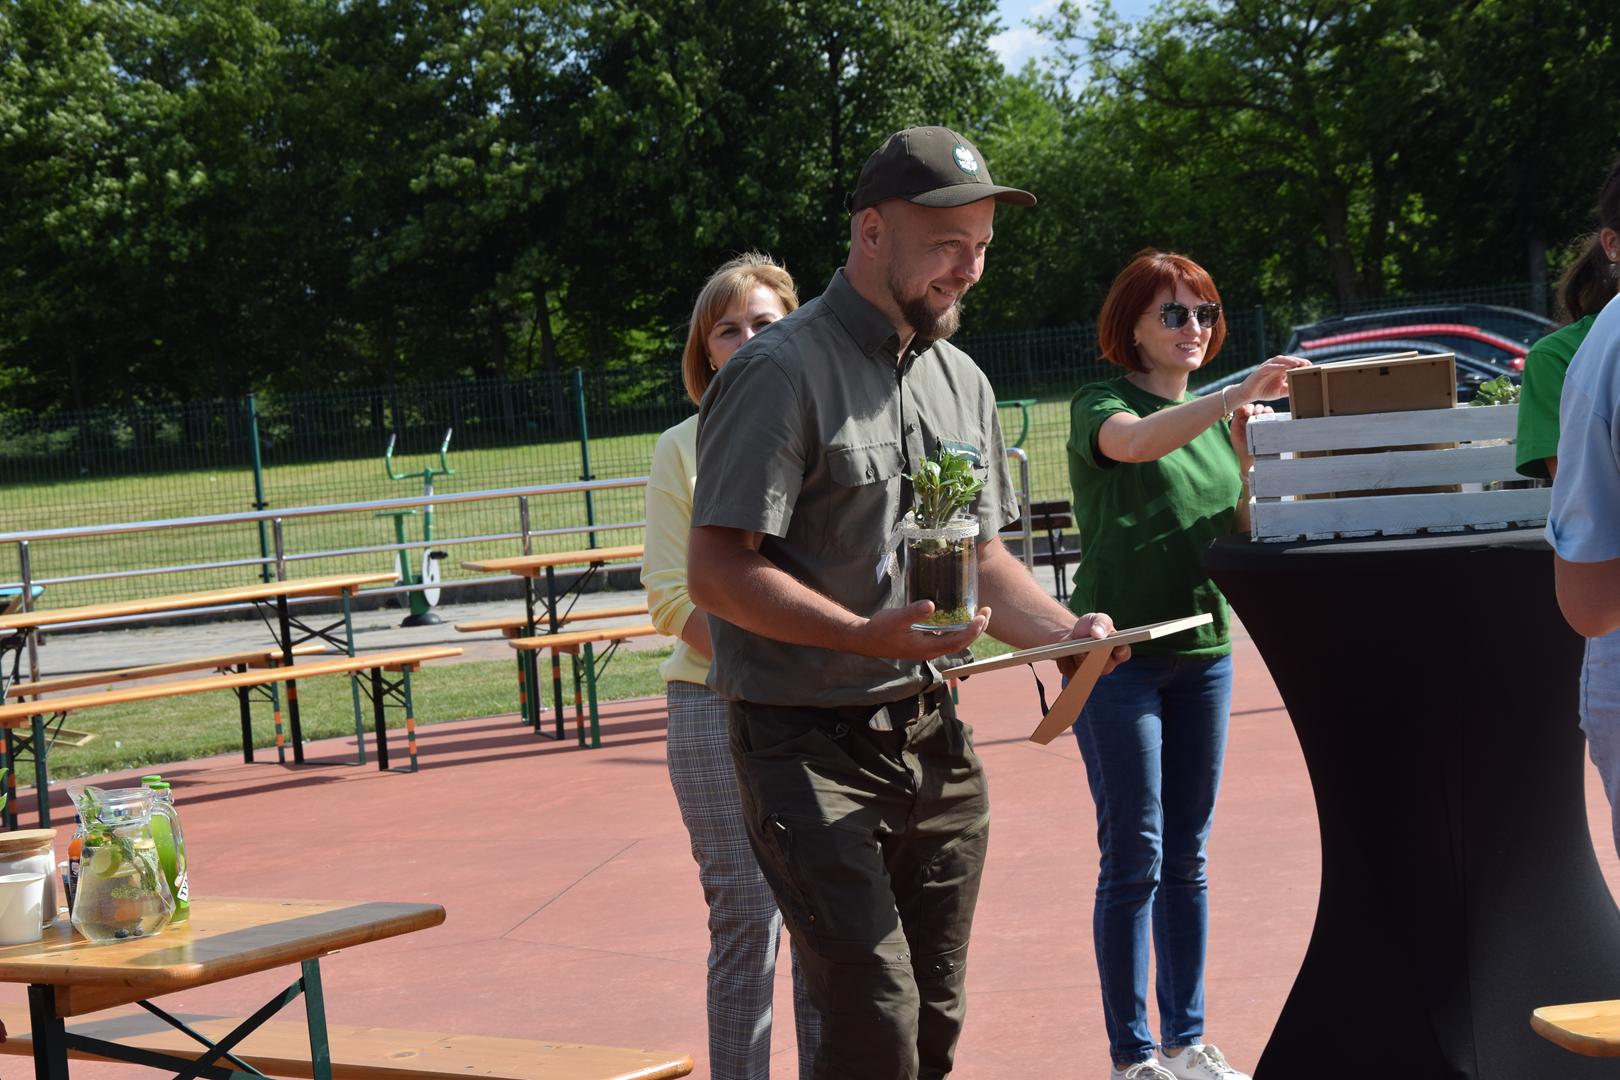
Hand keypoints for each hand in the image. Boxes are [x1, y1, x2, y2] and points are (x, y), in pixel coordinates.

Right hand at [858, 602, 989, 660]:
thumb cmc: (880, 629)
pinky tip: (957, 615)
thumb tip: (931, 605)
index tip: (981, 617)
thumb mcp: (896, 619)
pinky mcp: (923, 641)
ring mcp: (927, 646)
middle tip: (987, 611)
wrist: (865, 639)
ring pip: (954, 639)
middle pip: (961, 642)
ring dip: (968, 628)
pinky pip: (946, 636)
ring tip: (978, 614)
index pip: (957, 642)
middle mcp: (930, 650)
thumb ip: (913, 612)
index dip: (972, 631)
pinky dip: (956, 626)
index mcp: (927, 648)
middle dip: (976, 629)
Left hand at [1054, 611, 1130, 677]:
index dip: (1121, 652)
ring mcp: (1092, 673)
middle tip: (1088, 646)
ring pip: (1086, 668)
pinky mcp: (1077, 676)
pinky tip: (1065, 653)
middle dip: (1094, 654)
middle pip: (1104, 665)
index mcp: (1118, 650)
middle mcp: (1108, 665)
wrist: (1072, 636)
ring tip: (1074, 648)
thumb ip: (1101, 623)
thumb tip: (1098, 634)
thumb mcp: (1096, 619)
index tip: (1116, 648)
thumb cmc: (1089, 627)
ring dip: (1078, 656)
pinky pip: (1070, 671)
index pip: (1124, 654)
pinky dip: (1066, 660)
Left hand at [1229, 400, 1275, 461]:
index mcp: (1243, 421)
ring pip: (1262, 409)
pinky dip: (1269, 411)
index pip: (1243, 408)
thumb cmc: (1243, 449)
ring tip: (1259, 413)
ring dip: (1261, 408)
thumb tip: (1239, 410)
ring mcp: (1262, 421)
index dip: (1244, 407)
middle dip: (1252, 408)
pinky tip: (1267, 413)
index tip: (1244, 412)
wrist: (1254, 461)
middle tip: (1251, 413)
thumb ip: (1235, 423)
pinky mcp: (1271, 424)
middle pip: (1253, 407)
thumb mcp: (1235, 436)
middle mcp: (1252, 419)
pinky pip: (1271, 415)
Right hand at [1236, 354, 1310, 406]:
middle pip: (1288, 359)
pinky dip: (1276, 366)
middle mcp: (1275, 366)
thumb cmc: (1264, 391)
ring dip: (1288, 360)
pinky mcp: (1260, 371)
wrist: (1248, 394)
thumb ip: (1290, 388)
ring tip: (1297, 363)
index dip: (1302, 364)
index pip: (1293, 363)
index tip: (1312, 367)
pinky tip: (1283, 368)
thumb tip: (1303, 389)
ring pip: (1279, 360)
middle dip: (1298, 361)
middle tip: (1308, 364)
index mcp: (1281, 369)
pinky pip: (1269, 366)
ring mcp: (1267, 367)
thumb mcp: (1281, 391)